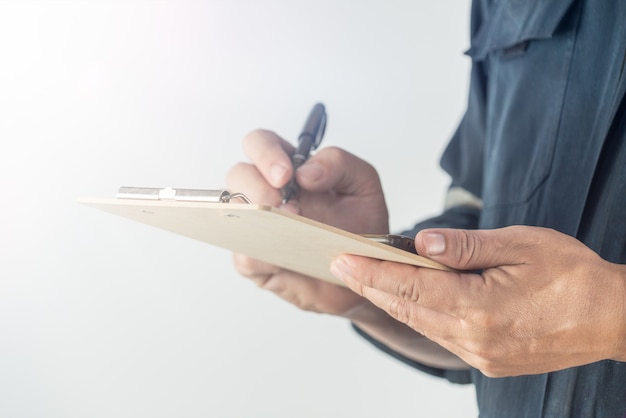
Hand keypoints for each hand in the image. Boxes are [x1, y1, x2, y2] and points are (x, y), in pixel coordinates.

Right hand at [226, 129, 388, 315]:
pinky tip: (283, 257)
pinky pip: (244, 257)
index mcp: (289, 169)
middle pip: (238, 174)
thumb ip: (340, 164)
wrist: (364, 271)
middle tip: (287, 207)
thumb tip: (306, 171)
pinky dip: (261, 256)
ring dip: (257, 220)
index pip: (260, 144)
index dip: (266, 154)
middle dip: (259, 188)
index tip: (286, 175)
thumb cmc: (360, 226)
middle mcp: (266, 193)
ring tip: (289, 231)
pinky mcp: (256, 261)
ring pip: (233, 213)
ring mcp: (256, 226)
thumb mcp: (364, 185)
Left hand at [331, 225, 625, 376]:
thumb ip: (464, 246)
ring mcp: (479, 354)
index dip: (371, 271)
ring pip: (420, 323)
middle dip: (371, 285)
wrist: (613, 318)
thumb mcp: (520, 245)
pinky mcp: (487, 360)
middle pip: (406, 307)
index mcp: (478, 307)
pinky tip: (406, 298)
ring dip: (390, 300)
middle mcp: (472, 338)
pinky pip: (439, 334)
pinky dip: (417, 314)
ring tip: (366, 278)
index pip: (409, 284)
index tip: (342, 259)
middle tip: (341, 266)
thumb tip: (420, 241)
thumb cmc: (574, 277)